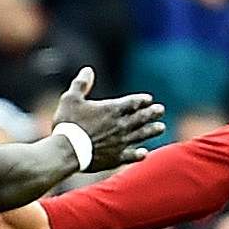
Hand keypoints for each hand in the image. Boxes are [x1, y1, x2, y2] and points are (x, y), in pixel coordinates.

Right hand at [52, 68, 166, 171]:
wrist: (67, 151)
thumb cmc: (68, 123)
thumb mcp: (71, 98)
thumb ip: (81, 84)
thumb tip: (88, 70)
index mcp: (112, 109)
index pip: (133, 102)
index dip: (142, 100)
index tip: (149, 99)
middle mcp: (120, 125)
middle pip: (141, 117)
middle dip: (152, 113)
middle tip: (161, 110)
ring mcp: (120, 142)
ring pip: (141, 135)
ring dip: (152, 131)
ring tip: (161, 128)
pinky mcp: (115, 158)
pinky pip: (131, 156)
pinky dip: (139, 154)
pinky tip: (144, 153)